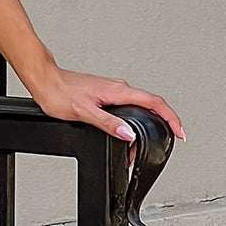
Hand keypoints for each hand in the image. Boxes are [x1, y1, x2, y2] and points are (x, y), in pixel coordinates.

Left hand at [27, 62, 185, 151]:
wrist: (44, 81)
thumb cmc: (59, 93)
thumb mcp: (84, 112)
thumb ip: (108, 123)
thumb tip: (128, 134)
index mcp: (118, 91)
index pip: (154, 102)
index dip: (171, 118)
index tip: (180, 131)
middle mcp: (118, 88)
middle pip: (150, 105)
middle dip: (162, 124)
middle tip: (167, 141)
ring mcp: (112, 91)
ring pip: (138, 107)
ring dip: (146, 124)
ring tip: (143, 144)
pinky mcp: (104, 94)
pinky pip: (127, 107)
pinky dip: (133, 120)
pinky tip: (128, 130)